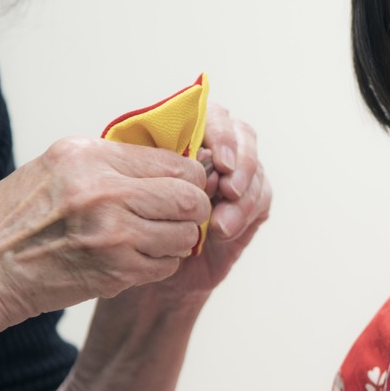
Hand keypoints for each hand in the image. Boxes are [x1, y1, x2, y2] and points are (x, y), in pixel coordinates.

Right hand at [0, 136, 209, 329]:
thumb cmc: (19, 217)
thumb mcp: (59, 167)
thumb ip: (114, 162)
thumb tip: (171, 162)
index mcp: (91, 157)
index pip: (176, 162)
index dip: (191, 177)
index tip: (187, 186)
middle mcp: (104, 191)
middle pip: (189, 198)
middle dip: (194, 208)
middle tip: (184, 214)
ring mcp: (111, 234)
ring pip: (184, 235)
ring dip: (178, 239)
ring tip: (156, 237)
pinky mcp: (114, 271)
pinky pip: (166, 265)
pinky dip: (161, 263)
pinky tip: (138, 258)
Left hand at [128, 103, 271, 309]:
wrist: (148, 275)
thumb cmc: (132, 228)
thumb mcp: (128, 189)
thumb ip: (150, 163)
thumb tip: (182, 153)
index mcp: (184, 137)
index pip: (211, 115)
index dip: (220, 133)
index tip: (216, 159)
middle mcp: (214, 152)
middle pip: (242, 134)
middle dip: (240, 159)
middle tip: (228, 186)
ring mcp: (235, 177)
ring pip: (255, 168)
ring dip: (243, 192)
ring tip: (220, 218)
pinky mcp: (251, 204)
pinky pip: (261, 197)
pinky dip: (244, 212)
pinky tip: (223, 230)